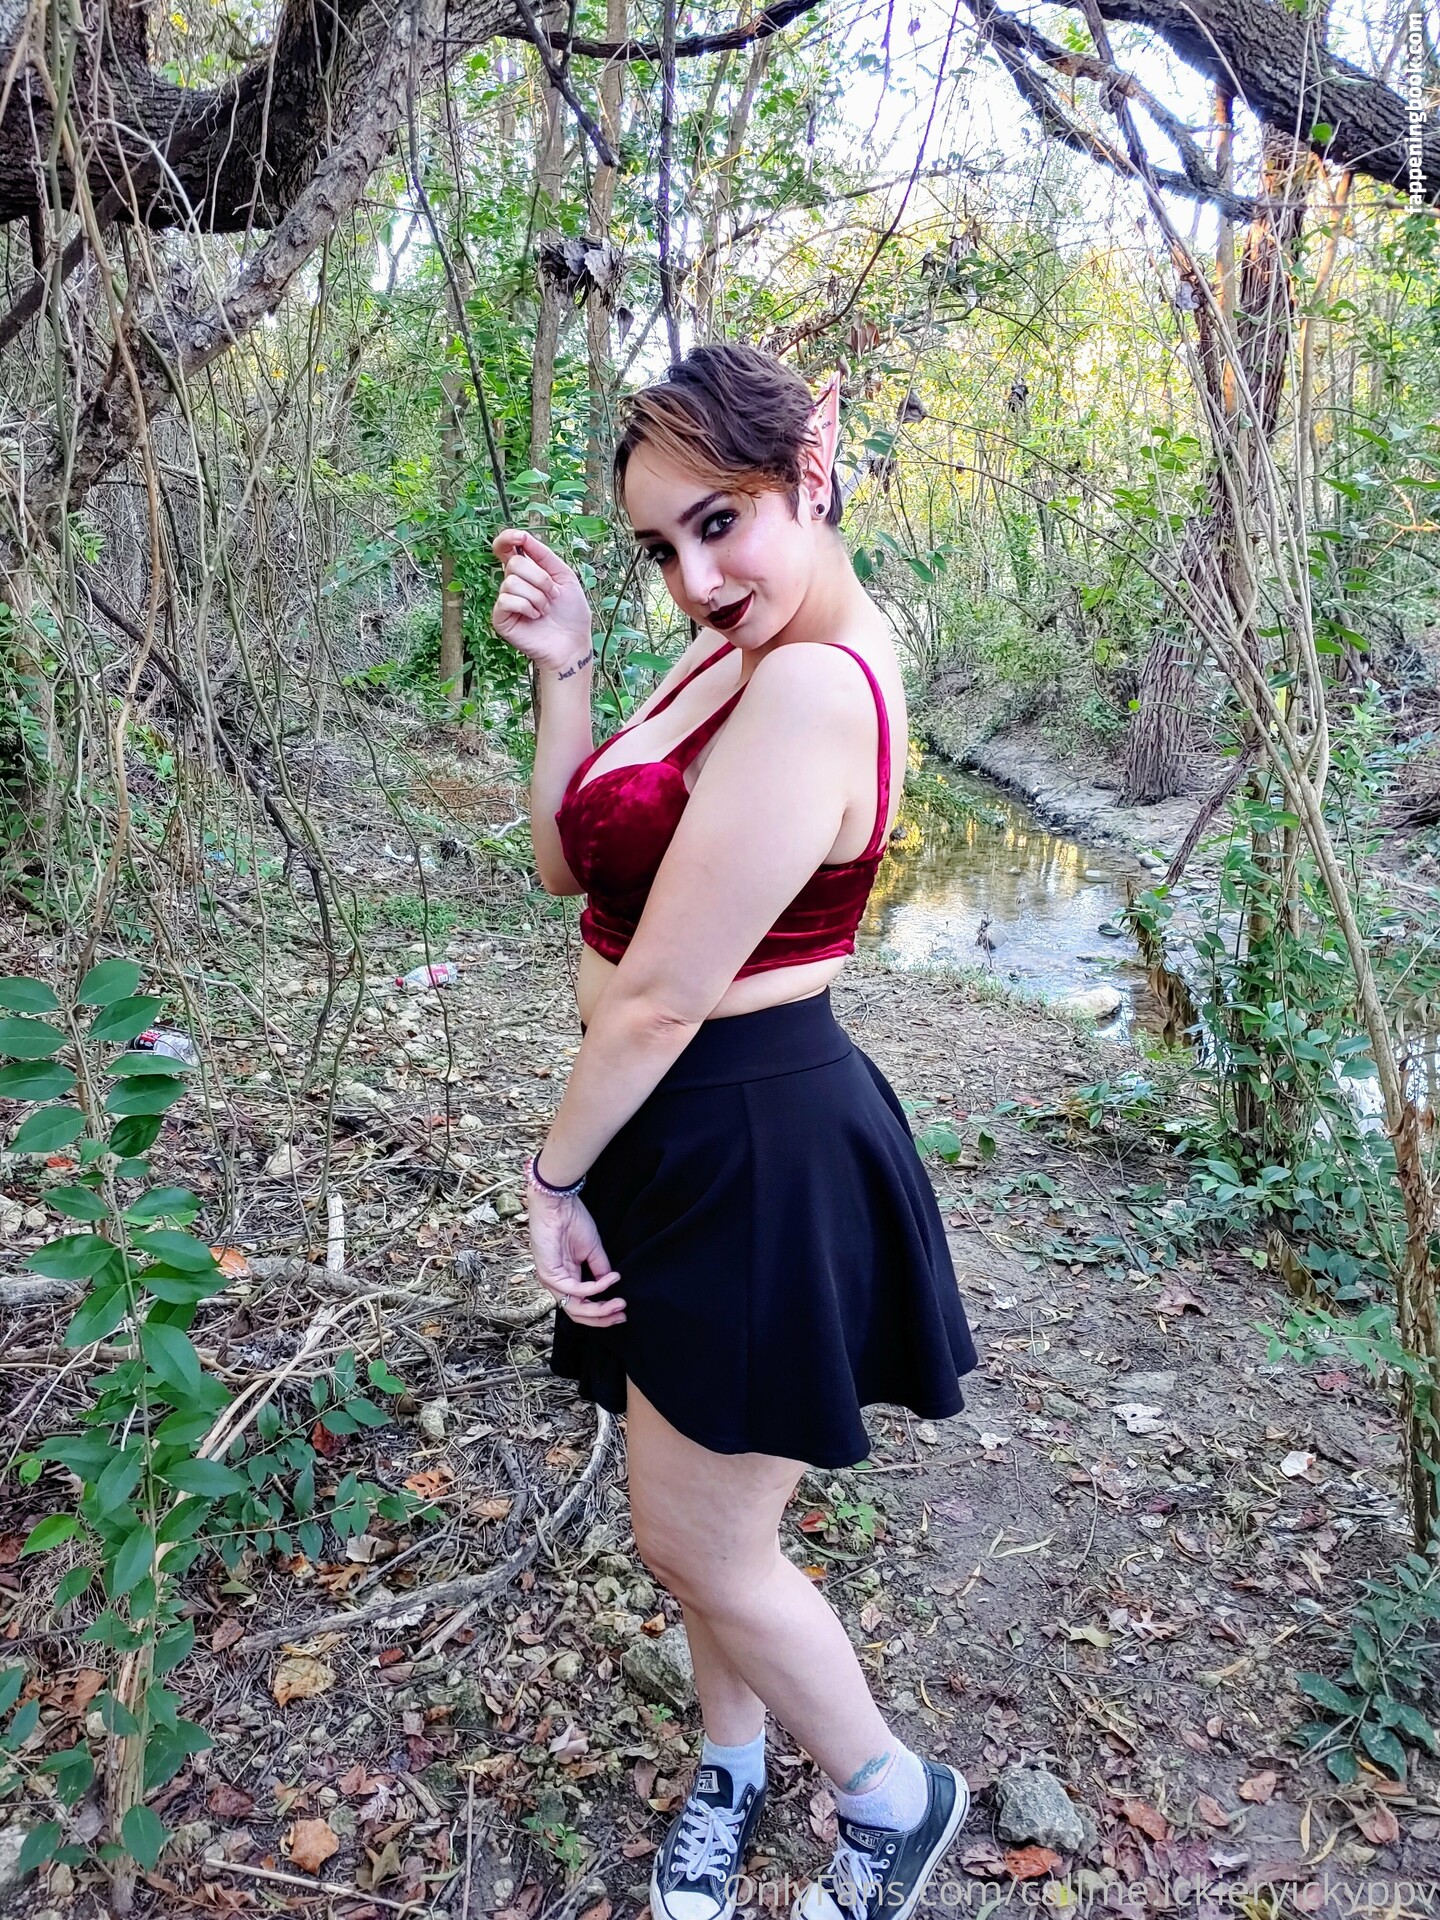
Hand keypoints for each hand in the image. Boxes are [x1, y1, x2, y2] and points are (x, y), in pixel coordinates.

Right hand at [491, 529, 592, 671]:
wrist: (573, 643)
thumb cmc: (571, 612)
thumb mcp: (564, 576)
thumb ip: (544, 555)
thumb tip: (524, 536)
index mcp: (526, 571)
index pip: (505, 548)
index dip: (507, 538)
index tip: (520, 537)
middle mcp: (512, 583)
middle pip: (515, 564)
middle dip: (540, 579)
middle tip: (552, 595)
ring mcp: (505, 601)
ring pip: (512, 582)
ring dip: (537, 596)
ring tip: (545, 610)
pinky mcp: (500, 618)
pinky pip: (507, 600)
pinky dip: (527, 607)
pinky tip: (534, 617)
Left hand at [527, 1187, 625, 1327]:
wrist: (558, 1203)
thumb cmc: (572, 1220)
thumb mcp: (592, 1250)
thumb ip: (600, 1270)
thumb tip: (612, 1285)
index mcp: (566, 1277)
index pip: (582, 1305)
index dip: (602, 1312)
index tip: (622, 1310)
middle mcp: (557, 1283)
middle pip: (578, 1313)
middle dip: (602, 1318)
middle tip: (622, 1314)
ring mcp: (551, 1280)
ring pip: (575, 1308)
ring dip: (600, 1308)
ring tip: (620, 1303)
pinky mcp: (549, 1274)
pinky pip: (575, 1290)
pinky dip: (595, 1288)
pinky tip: (610, 1280)